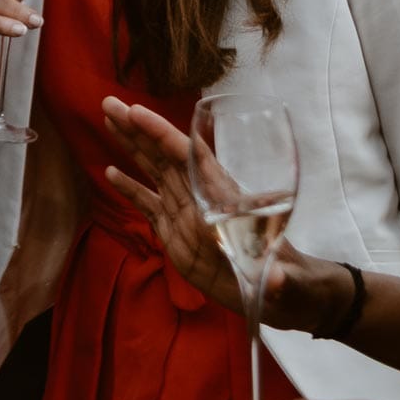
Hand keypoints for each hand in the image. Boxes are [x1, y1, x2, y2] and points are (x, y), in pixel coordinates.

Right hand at [99, 97, 333, 332]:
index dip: (162, 134)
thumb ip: (280, 280)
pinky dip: (130, 189)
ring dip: (131, 147)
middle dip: (138, 129)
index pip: (189, 157)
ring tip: (108, 121)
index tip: (136, 112)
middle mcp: (202, 199)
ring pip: (154, 172)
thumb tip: (277, 282)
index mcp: (225, 201)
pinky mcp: (177, 236)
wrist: (287, 296)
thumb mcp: (286, 281)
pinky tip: (110, 172)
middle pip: (165, 155)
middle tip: (108, 104)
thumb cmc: (291, 282)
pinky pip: (150, 206)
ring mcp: (188, 215)